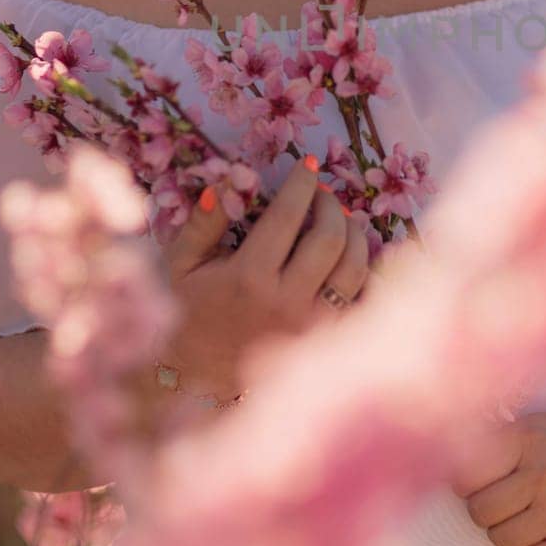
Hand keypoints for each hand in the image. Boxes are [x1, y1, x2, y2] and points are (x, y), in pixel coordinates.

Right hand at [155, 159, 369, 395]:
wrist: (192, 380)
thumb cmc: (183, 314)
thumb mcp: (179, 265)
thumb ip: (204, 223)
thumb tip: (229, 181)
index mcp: (248, 278)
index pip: (288, 216)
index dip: (302, 184)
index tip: (307, 165)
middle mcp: (286, 301)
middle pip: (331, 238)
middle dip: (332, 205)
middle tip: (324, 194)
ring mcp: (311, 326)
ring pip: (355, 268)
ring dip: (355, 234)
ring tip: (343, 221)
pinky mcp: (326, 344)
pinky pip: (362, 301)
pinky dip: (365, 275)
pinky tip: (353, 258)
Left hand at [450, 410, 545, 545]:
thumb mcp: (536, 429)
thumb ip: (494, 444)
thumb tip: (440, 466)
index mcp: (528, 438)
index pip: (466, 473)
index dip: (466, 483)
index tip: (481, 483)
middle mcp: (544, 474)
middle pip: (480, 511)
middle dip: (487, 511)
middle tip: (507, 503)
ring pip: (500, 539)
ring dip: (507, 533)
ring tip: (528, 517)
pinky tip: (541, 536)